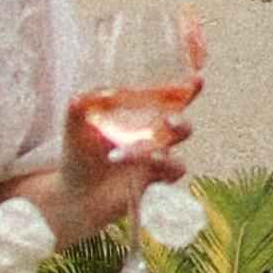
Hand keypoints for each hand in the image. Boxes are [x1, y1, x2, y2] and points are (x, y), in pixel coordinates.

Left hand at [45, 48, 201, 247]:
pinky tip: (143, 163)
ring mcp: (155, 162)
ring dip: (158, 154)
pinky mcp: (153, 183)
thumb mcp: (74, 131)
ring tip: (139, 153)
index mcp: (140, 118)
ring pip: (174, 157)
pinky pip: (168, 176)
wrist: (75, 194)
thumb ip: (76, 113)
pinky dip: (158, 168)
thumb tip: (77, 97)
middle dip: (180, 121)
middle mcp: (153, 138)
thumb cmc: (79, 155)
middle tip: (169, 118)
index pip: (166, 101)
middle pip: (180, 127)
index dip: (186, 89)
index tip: (198, 78)